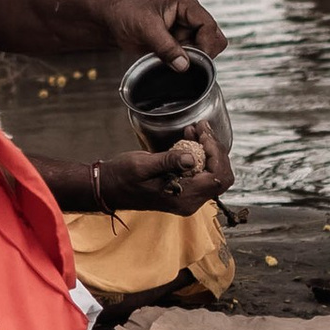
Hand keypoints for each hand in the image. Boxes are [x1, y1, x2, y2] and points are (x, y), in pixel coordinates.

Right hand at [103, 126, 230, 214]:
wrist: (109, 188)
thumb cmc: (122, 178)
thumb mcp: (142, 166)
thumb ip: (168, 162)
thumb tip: (191, 157)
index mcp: (183, 198)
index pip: (217, 177)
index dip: (216, 153)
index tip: (203, 134)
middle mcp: (190, 201)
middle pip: (221, 176)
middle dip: (215, 149)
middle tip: (202, 129)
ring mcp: (188, 197)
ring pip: (214, 173)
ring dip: (208, 150)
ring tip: (194, 130)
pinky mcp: (184, 190)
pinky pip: (202, 173)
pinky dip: (201, 154)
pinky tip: (190, 139)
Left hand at [105, 0, 223, 63]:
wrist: (108, 17)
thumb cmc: (124, 12)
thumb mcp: (145, 28)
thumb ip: (166, 47)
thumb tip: (184, 65)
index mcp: (184, 1)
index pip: (208, 25)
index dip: (206, 45)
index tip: (195, 60)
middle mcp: (188, 12)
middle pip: (212, 36)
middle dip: (201, 51)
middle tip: (183, 60)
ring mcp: (183, 25)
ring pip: (202, 46)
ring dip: (190, 56)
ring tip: (170, 58)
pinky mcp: (176, 37)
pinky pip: (189, 52)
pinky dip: (182, 60)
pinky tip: (168, 60)